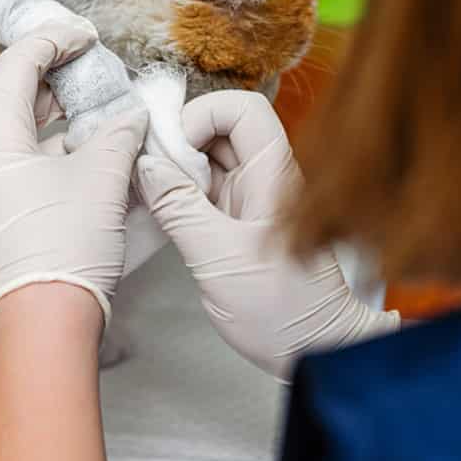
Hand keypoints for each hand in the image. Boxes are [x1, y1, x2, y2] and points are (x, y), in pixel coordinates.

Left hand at [0, 25, 149, 340]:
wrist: (40, 328)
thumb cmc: (66, 248)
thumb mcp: (103, 179)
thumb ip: (117, 135)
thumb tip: (128, 116)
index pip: (14, 66)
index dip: (53, 41)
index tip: (85, 36)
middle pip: (5, 101)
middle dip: (48, 82)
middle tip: (85, 73)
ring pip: (5, 140)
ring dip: (46, 123)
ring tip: (88, 118)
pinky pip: (5, 172)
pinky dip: (38, 156)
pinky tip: (75, 162)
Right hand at [134, 91, 398, 381]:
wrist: (315, 351)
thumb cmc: (282, 309)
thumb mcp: (219, 258)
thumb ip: (179, 207)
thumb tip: (146, 165)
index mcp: (273, 174)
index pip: (241, 108)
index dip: (203, 116)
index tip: (174, 152)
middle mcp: (264, 179)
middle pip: (219, 129)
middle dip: (180, 142)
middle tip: (153, 176)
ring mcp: (251, 201)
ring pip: (209, 160)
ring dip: (176, 170)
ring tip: (153, 197)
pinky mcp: (237, 225)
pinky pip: (205, 191)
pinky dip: (180, 193)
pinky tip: (161, 213)